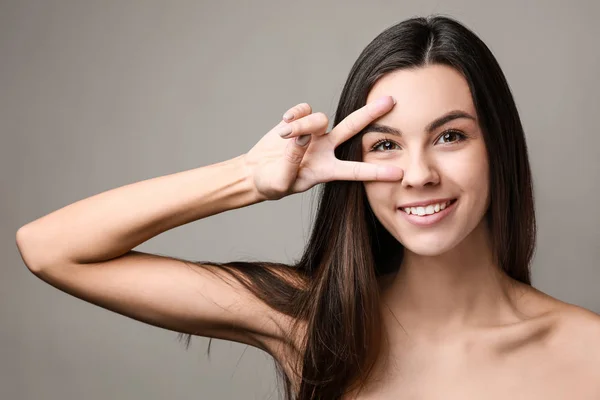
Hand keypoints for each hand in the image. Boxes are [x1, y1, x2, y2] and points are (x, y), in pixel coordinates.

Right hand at [243, 96, 403, 200]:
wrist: (255, 172)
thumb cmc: (270, 184)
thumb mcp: (280, 181)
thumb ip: (291, 160)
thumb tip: (302, 134)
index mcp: (326, 170)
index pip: (355, 171)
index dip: (376, 172)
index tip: (398, 174)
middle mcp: (325, 149)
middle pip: (352, 129)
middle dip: (371, 114)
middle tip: (391, 100)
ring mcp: (313, 134)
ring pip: (320, 118)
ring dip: (303, 123)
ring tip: (284, 134)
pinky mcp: (299, 121)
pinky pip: (304, 109)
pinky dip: (295, 115)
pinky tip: (284, 123)